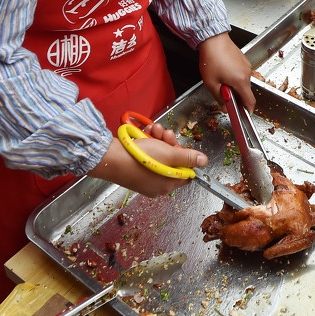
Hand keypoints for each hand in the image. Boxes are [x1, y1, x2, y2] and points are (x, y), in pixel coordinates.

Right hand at [89, 129, 207, 195]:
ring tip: (154, 130)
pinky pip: (147, 154)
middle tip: (165, 134)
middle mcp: (157, 184)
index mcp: (167, 185)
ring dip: (159, 139)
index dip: (186, 158)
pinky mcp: (135, 167)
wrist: (111, 157)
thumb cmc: (141, 158)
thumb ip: (187, 157)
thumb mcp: (169, 155)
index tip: (181, 146)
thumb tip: (204, 161)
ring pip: (160, 154)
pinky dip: (148, 142)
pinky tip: (146, 132)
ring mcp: (145, 176)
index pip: (186, 174)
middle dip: (170, 143)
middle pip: (172, 161)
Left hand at [197, 34, 253, 110]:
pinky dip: (235, 77)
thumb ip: (219, 98)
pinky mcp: (244, 60)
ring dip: (235, 85)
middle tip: (223, 94)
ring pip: (243, 82)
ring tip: (221, 80)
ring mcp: (247, 66)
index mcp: (241, 81)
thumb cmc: (211, 59)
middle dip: (237, 96)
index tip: (244, 114)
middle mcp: (247, 73)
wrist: (213, 39)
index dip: (248, 110)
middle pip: (246, 92)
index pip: (250, 101)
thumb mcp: (211, 83)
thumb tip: (225, 107)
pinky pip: (242, 73)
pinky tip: (224, 72)